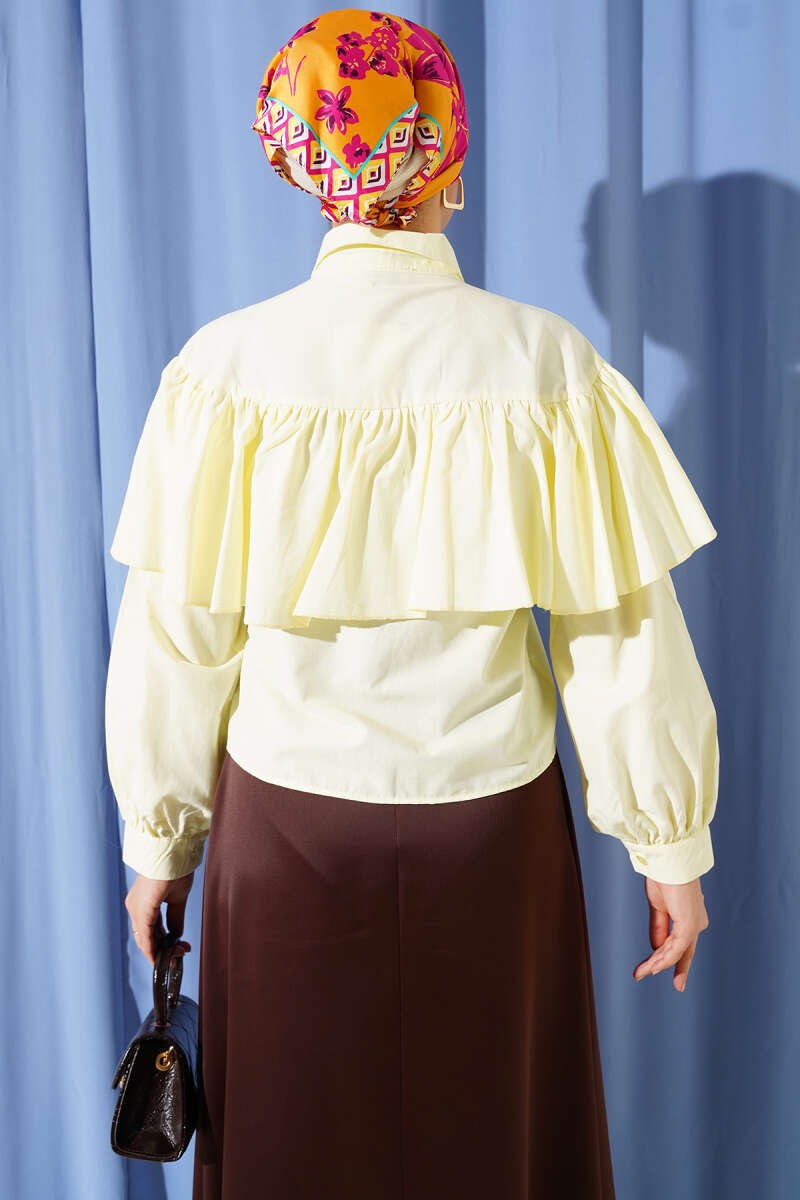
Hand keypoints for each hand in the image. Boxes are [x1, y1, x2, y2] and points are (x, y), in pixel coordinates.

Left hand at [124, 871, 193, 965]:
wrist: (174, 852)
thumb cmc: (176, 868)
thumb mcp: (177, 898)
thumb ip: (175, 918)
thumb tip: (176, 934)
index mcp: (143, 903)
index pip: (150, 931)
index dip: (164, 943)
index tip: (179, 948)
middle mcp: (135, 907)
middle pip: (147, 938)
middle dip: (165, 949)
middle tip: (181, 953)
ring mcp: (136, 910)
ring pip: (145, 940)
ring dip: (163, 951)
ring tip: (179, 953)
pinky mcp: (142, 911)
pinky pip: (145, 937)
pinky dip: (154, 950)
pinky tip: (164, 957)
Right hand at [632, 875, 709, 991]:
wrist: (667, 861)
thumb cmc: (663, 876)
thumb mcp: (658, 906)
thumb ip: (659, 928)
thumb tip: (656, 949)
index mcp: (691, 916)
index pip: (682, 943)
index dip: (669, 957)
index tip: (655, 968)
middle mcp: (697, 922)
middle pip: (684, 951)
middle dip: (677, 969)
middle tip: (676, 986)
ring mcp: (695, 925)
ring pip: (675, 951)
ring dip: (656, 963)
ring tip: (640, 973)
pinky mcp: (690, 926)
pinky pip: (675, 948)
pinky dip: (662, 958)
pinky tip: (652, 967)